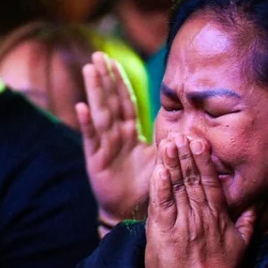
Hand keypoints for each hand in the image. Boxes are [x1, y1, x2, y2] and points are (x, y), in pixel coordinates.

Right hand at [75, 52, 156, 226]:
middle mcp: (115, 135)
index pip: (124, 101)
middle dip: (103, 78)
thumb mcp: (161, 158)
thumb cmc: (146, 185)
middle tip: (97, 55)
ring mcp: (104, 146)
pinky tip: (80, 107)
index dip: (118, 81)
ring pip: (100, 113)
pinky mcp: (96, 161)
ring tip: (89, 70)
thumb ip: (167, 141)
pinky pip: (92, 139)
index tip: (112, 60)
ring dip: (95, 91)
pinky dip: (86, 123)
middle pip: (109, 101)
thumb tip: (187, 126)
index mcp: (129, 133)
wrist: (131, 212)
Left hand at [147, 136, 254, 267]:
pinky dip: (160, 186)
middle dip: (186, 155)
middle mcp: (201, 215)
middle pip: (193, 179)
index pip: (211, 182)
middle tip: (181, 134)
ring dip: (173, 164)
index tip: (199, 142)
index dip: (204, 161)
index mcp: (218, 216)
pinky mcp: (166, 232)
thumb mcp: (242, 245)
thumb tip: (255, 205)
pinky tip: (158, 170)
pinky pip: (162, 204)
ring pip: (177, 187)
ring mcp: (183, 222)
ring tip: (168, 144)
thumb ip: (248, 222)